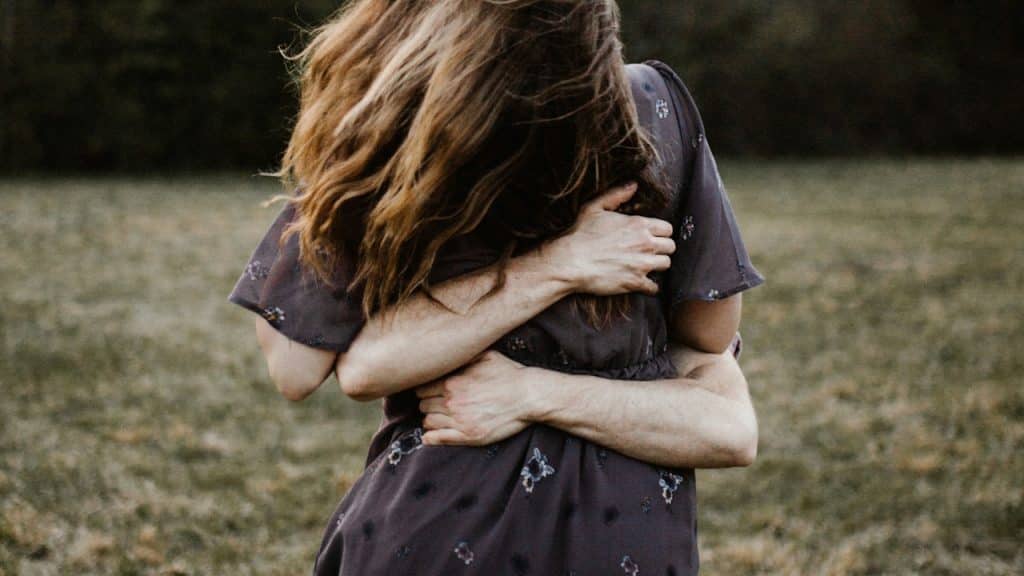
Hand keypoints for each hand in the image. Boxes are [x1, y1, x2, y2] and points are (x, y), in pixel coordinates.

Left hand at [413, 350, 532, 445]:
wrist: (529, 396)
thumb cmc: (509, 374)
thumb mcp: (485, 355)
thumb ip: (463, 356)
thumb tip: (447, 354)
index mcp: (452, 382)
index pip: (421, 388)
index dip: (425, 389)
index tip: (431, 391)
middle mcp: (452, 401)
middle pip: (423, 405)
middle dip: (428, 403)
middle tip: (436, 403)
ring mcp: (459, 420)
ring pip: (428, 422)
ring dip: (431, 419)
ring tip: (440, 416)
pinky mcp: (469, 436)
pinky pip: (437, 438)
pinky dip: (431, 437)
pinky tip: (433, 434)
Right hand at [544, 181, 674, 295]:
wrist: (570, 261)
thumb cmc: (580, 234)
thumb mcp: (595, 207)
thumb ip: (616, 195)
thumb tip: (633, 185)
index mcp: (638, 225)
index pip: (667, 229)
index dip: (661, 232)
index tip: (652, 236)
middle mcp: (645, 244)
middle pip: (670, 246)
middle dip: (662, 248)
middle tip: (650, 250)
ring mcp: (642, 264)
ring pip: (666, 264)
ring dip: (658, 264)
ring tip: (647, 265)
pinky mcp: (635, 282)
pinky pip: (654, 287)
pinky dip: (650, 286)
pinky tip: (642, 282)